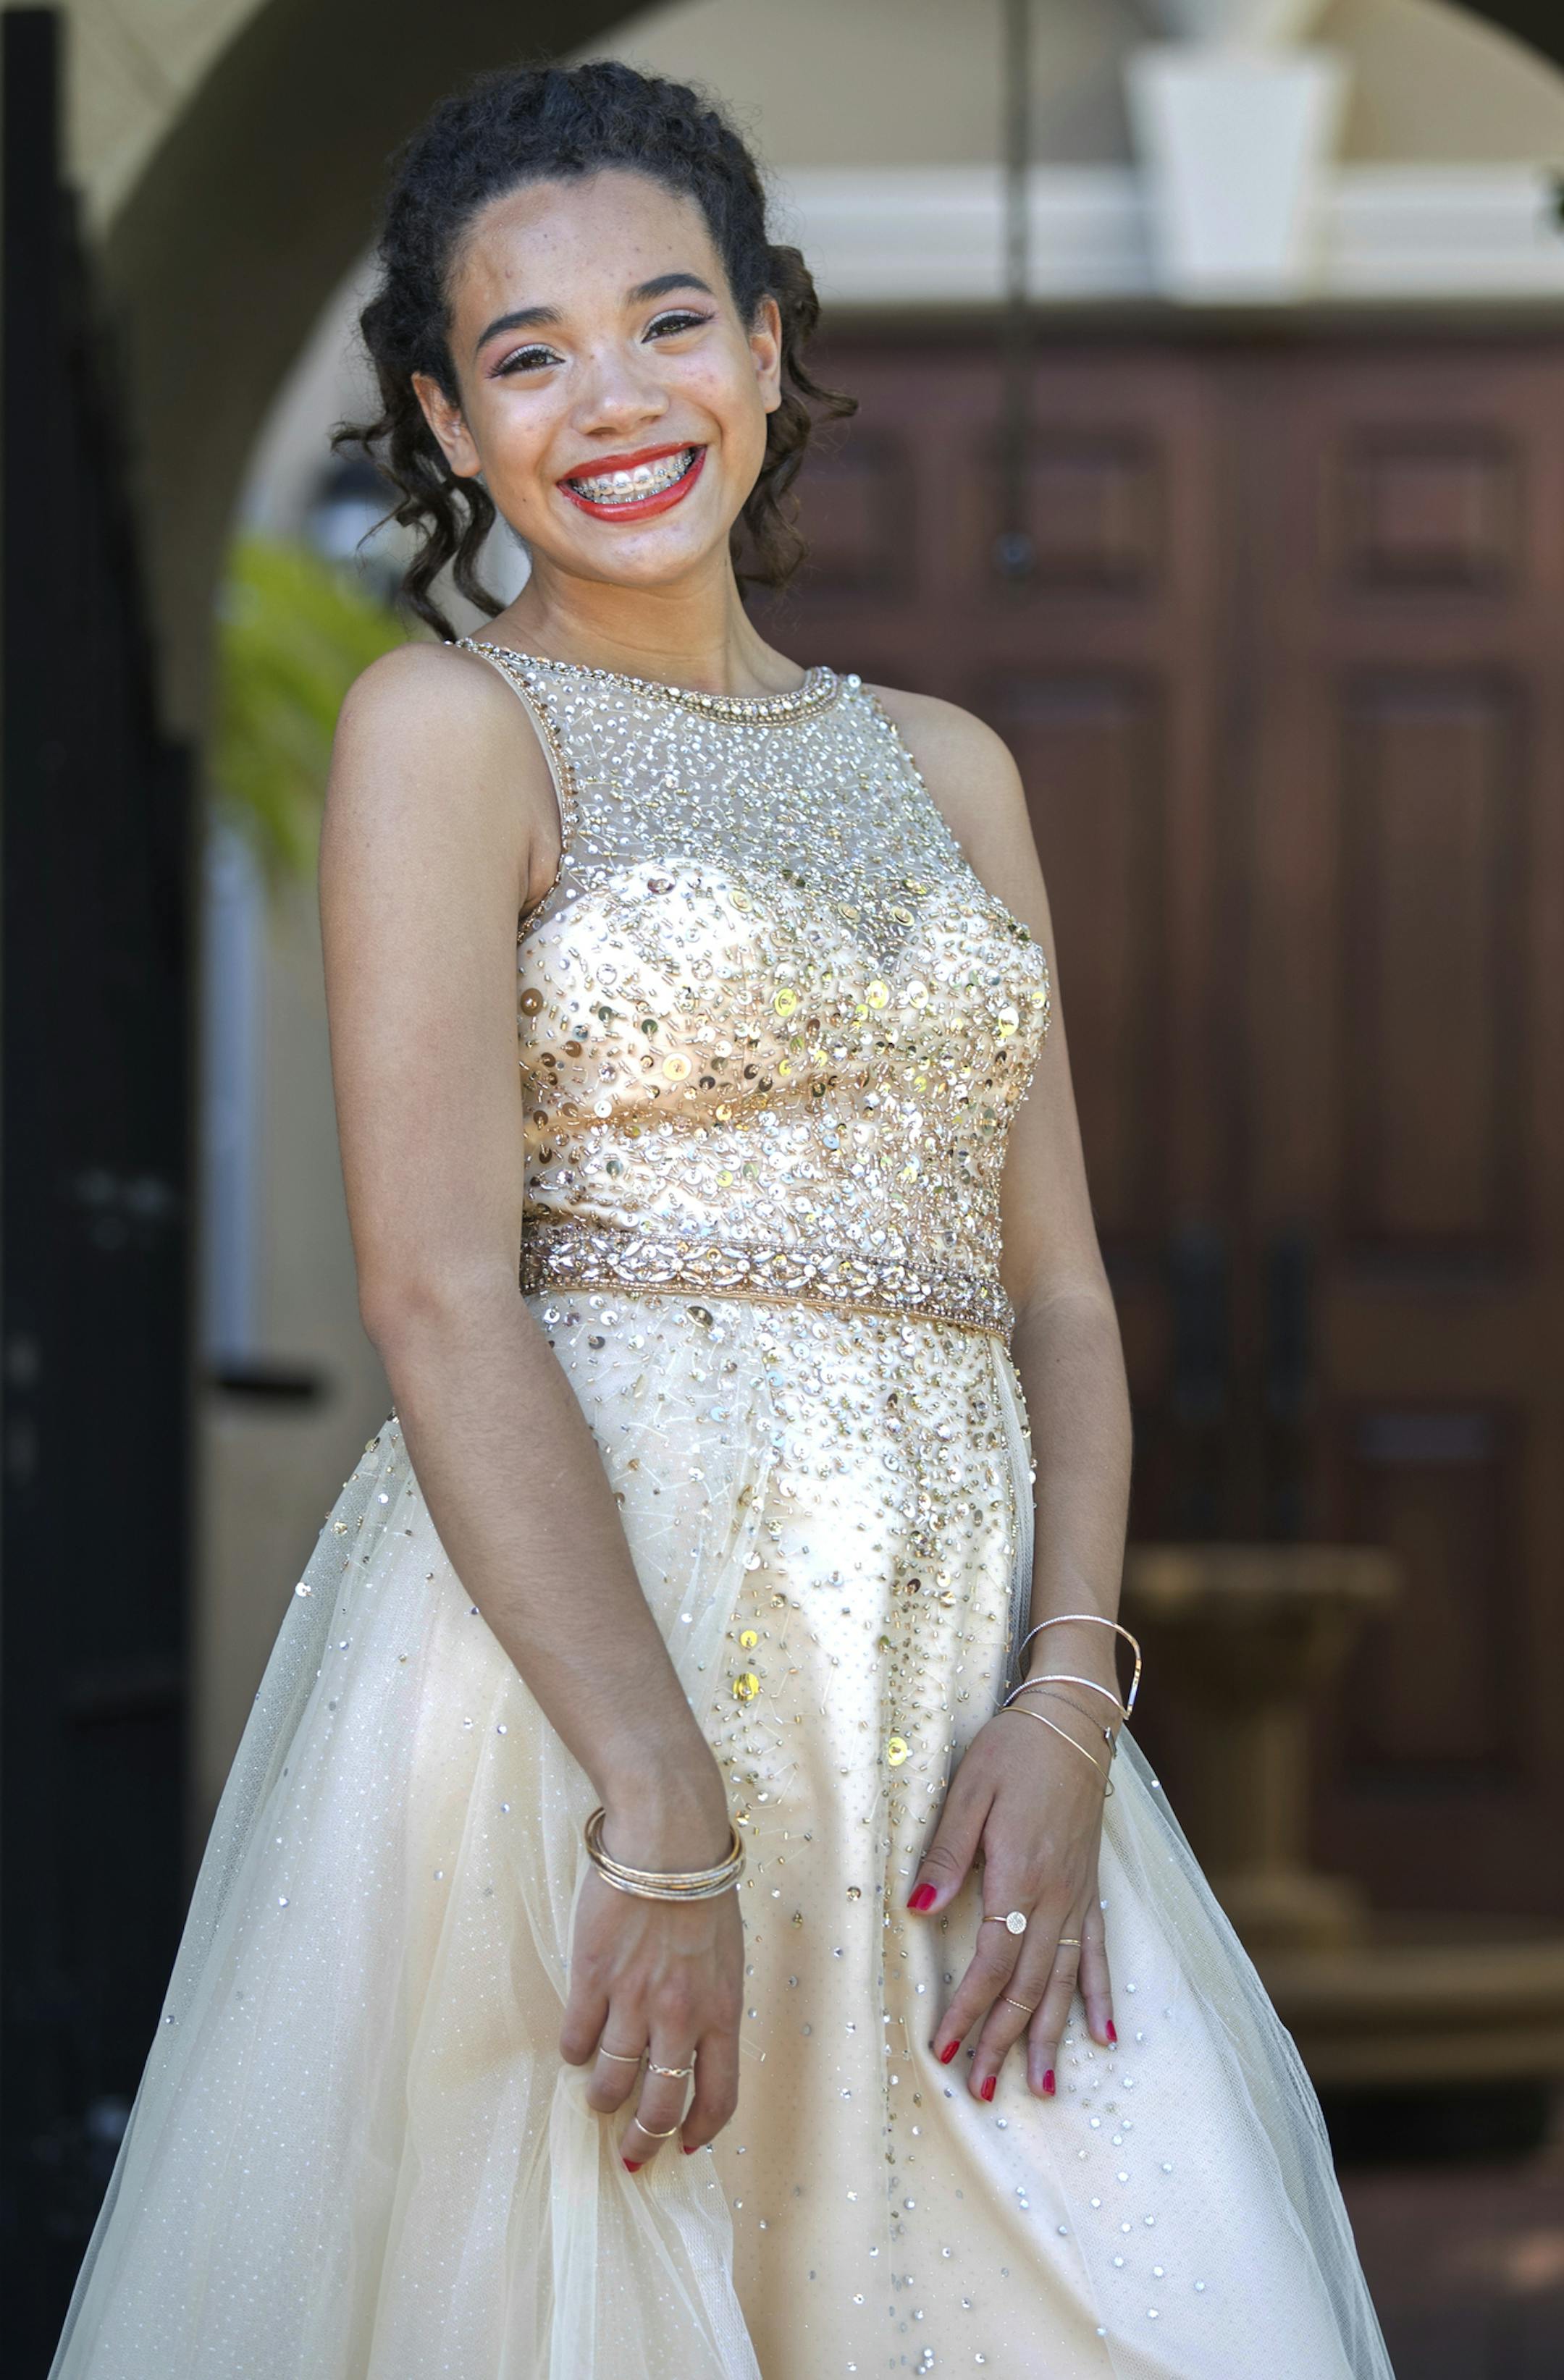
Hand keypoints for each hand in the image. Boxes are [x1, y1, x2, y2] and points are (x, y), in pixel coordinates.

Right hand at [559, 1801, 743, 2170]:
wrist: (668, 1837)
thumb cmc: (702, 1888)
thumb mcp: (726, 1955)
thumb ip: (711, 2003)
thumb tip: (692, 2045)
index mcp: (722, 2011)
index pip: (720, 2096)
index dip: (700, 2130)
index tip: (685, 2144)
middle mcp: (680, 2016)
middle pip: (661, 2104)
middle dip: (644, 2137)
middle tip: (631, 2149)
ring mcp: (634, 2000)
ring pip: (611, 2081)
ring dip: (601, 2097)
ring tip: (597, 2095)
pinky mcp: (592, 1978)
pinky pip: (576, 2039)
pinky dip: (574, 2052)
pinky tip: (576, 2046)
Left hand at [905, 1694, 1115, 2101]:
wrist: (1072, 1723)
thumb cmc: (1014, 1751)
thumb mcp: (969, 1790)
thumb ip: (947, 1852)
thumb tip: (920, 1907)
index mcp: (1020, 1875)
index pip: (993, 1962)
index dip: (969, 2011)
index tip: (946, 2051)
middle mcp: (1055, 1896)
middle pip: (1029, 1985)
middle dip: (1003, 2041)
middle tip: (982, 2090)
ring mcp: (1079, 1895)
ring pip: (1065, 1980)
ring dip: (1050, 2035)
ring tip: (1042, 2086)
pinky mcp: (1091, 1887)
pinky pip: (1100, 1951)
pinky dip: (1100, 1995)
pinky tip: (1103, 2034)